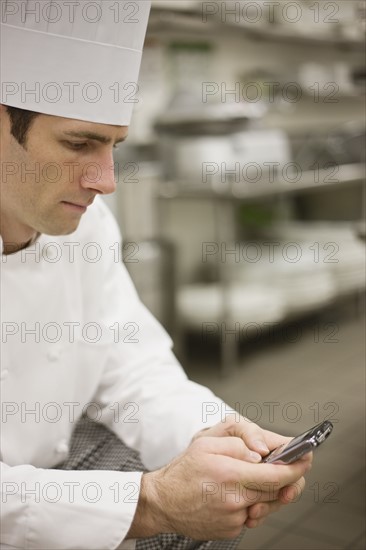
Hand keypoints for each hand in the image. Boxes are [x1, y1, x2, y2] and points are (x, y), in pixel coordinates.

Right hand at [192, 416, 312, 528]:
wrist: (163, 502)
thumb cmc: (184, 471)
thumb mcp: (206, 443)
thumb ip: (238, 443)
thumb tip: (262, 453)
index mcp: (231, 474)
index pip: (276, 475)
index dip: (296, 468)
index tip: (306, 460)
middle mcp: (235, 499)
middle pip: (276, 491)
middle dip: (283, 478)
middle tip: (282, 466)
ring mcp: (234, 518)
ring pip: (266, 504)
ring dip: (266, 491)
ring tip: (248, 479)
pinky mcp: (231, 529)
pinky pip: (251, 515)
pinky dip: (250, 503)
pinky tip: (235, 494)